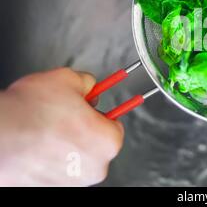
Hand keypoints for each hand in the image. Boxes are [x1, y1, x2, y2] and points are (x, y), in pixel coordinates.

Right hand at [0, 68, 123, 185]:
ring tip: (44, 128)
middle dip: (82, 128)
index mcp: (108, 142)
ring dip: (64, 143)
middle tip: (64, 114)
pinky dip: (47, 157)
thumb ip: (87, 82)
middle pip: (96, 143)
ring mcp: (71, 182)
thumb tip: (89, 85)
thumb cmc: (30, 113)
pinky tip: (35, 143)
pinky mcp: (49, 188)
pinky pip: (55, 168)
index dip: (98, 112)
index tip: (90, 107)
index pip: (115, 124)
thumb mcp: (68, 79)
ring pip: (75, 157)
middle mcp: (94, 168)